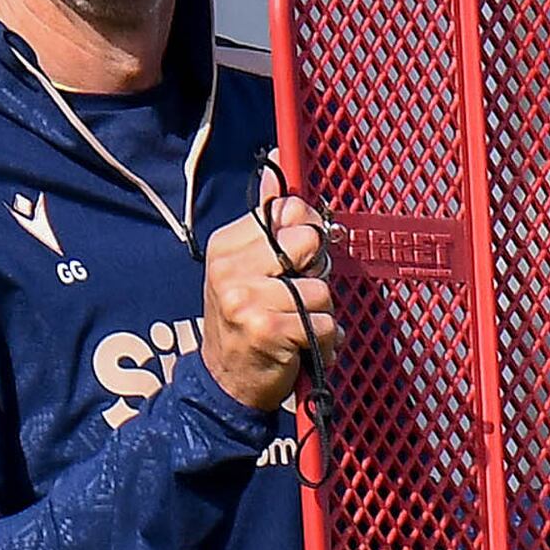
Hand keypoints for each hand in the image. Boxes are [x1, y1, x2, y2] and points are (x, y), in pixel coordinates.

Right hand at [198, 155, 341, 410]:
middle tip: (294, 297)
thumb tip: (278, 166)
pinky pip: (324, 323)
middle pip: (307, 241)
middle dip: (314, 272)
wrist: (225, 384)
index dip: (305, 234)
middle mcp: (230, 268)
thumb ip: (266, 219)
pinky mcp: (267, 329)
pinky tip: (302, 349)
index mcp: (226, 245)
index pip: (287, 211)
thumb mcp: (245, 266)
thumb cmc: (245, 321)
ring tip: (296, 328)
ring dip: (319, 314)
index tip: (296, 261)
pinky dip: (324, 342)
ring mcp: (246, 299)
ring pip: (321, 288)